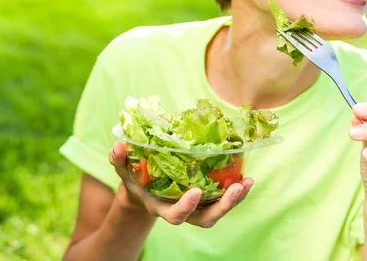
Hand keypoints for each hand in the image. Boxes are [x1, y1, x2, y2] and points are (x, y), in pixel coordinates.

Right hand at [109, 142, 252, 227]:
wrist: (143, 189)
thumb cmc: (134, 178)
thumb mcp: (123, 170)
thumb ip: (119, 160)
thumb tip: (118, 146)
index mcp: (161, 207)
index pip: (175, 215)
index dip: (186, 207)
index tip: (196, 191)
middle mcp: (180, 211)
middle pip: (204, 219)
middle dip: (222, 207)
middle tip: (235, 188)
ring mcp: (194, 207)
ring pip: (217, 212)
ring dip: (235, 200)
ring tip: (247, 182)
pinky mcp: (204, 199)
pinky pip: (222, 200)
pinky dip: (236, 192)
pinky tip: (247, 178)